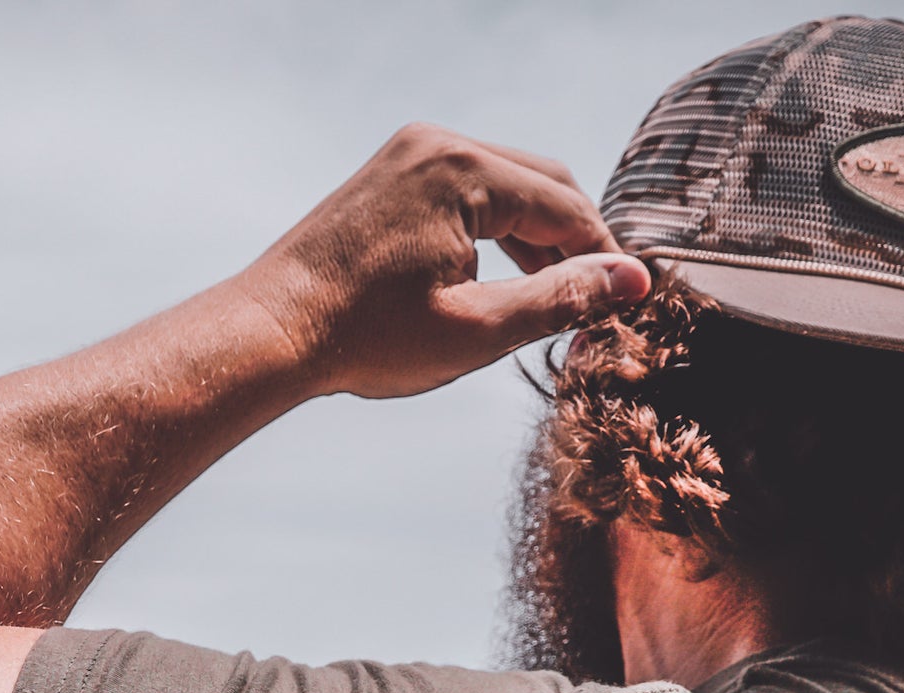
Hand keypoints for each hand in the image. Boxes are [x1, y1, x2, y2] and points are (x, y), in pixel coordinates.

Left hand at [239, 123, 651, 399]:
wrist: (272, 331)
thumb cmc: (364, 337)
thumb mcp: (478, 329)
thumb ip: (561, 299)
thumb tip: (630, 282)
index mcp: (462, 171)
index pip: (567, 207)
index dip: (605, 259)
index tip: (629, 306)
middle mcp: (437, 145)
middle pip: (542, 185)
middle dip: (575, 245)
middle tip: (596, 306)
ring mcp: (409, 155)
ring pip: (507, 187)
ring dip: (537, 240)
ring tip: (552, 303)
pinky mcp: (391, 175)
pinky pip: (468, 192)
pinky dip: (496, 231)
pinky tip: (500, 281)